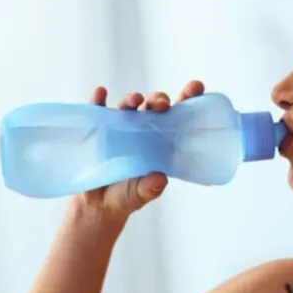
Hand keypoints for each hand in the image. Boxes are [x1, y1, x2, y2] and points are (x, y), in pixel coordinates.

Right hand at [74, 80, 206, 218]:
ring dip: (132, 99)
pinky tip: (101, 94)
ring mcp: (120, 127)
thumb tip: (159, 180)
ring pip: (128, 106)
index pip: (176, 117)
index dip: (187, 100)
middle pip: (153, 107)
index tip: (195, 87)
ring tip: (135, 100)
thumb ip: (149, 189)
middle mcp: (142, 130)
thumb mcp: (139, 195)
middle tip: (161, 104)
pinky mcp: (99, 130)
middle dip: (158, 100)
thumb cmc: (125, 196)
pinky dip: (98, 101)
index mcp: (159, 142)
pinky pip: (98, 111)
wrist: (97, 205)